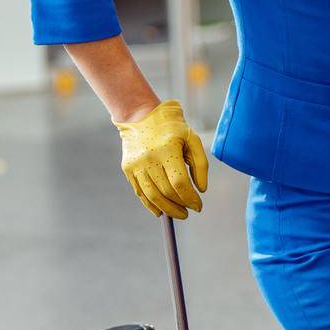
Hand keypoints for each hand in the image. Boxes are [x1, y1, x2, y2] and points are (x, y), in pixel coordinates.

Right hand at [112, 99, 208, 218]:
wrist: (141, 115)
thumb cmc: (172, 128)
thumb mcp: (192, 139)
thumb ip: (200, 164)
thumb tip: (201, 190)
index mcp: (168, 149)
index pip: (179, 182)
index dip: (190, 198)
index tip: (198, 206)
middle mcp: (149, 158)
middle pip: (166, 191)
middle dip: (180, 205)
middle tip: (189, 211)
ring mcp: (136, 165)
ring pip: (152, 195)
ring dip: (167, 209)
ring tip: (179, 213)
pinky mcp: (128, 169)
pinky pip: (140, 192)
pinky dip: (150, 205)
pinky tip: (161, 211)